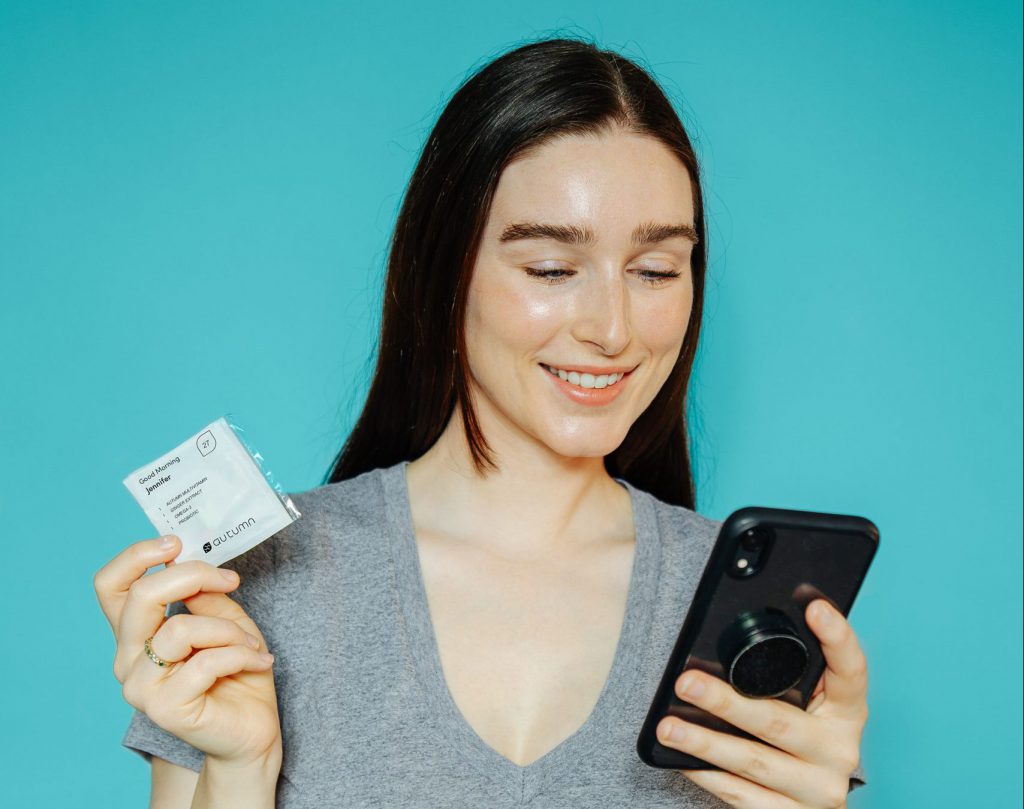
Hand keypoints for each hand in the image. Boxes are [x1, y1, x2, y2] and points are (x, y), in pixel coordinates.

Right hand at [94, 535, 281, 768]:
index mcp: (136, 631)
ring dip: (229, 630)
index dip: (136, 557)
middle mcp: (128, 657)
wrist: (251, 728)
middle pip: (140, 596)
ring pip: (180, 629)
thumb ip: (202, 593)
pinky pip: (206, 662)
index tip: (176, 544)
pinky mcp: (163, 709)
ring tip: (251, 644)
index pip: (110, 585)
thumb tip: (188, 563)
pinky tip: (258, 662)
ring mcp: (140, 686)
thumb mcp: (224, 618)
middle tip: (231, 580)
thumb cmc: (236, 670)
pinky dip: (240, 655)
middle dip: (192, 576)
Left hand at [656, 599, 866, 807]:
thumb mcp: (808, 707)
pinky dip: (709, 776)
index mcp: (847, 712)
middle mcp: (840, 751)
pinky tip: (683, 761)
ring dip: (705, 743)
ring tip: (668, 726)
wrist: (813, 804)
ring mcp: (818, 790)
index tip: (815, 608)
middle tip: (686, 683)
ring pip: (754, 763)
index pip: (851, 671)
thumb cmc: (801, 741)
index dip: (837, 638)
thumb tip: (731, 630)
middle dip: (726, 701)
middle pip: (779, 722)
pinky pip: (744, 796)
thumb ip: (786, 676)